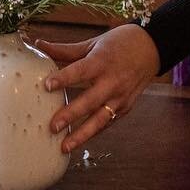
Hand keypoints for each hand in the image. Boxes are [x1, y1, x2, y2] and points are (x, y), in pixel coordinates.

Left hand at [36, 24, 160, 153]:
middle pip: (90, 101)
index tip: (46, 86)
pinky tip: (79, 141)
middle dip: (71, 115)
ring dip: (82, 135)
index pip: (80, 71)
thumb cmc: (118, 43)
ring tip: (64, 146)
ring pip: (100, 120)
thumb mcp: (92, 43)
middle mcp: (112, 82)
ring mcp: (120, 97)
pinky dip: (94, 133)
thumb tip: (38, 44)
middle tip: (52, 127)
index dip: (64, 78)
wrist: (150, 49)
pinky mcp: (126, 107)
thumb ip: (65, 50)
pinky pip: (108, 122)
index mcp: (101, 61)